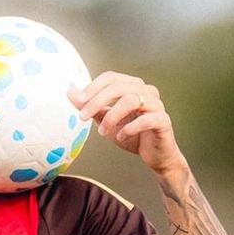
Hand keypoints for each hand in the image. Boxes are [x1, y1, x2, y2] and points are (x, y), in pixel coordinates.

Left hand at [69, 72, 184, 175]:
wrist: (155, 156)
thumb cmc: (132, 136)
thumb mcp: (106, 120)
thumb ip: (91, 106)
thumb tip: (70, 91)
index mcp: (134, 87)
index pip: (111, 78)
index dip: (93, 87)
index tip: (79, 101)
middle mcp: (147, 92)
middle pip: (119, 87)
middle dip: (97, 101)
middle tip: (83, 117)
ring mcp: (157, 105)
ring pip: (131, 100)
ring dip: (111, 116)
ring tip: (103, 132)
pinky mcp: (163, 121)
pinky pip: (145, 119)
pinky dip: (129, 128)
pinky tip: (121, 136)